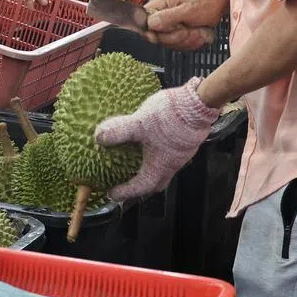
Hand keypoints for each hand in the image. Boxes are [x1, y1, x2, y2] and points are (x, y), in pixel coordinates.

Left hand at [95, 77, 219, 199]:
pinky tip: (151, 145)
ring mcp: (180, 154)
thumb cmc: (170, 117)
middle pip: (155, 184)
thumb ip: (119, 131)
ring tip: (136, 165)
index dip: (125, 192)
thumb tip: (99, 138)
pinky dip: (157, 157)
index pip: (140, 187)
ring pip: (164, 170)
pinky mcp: (184, 143)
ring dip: (150, 171)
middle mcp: (172, 165)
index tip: (112, 193)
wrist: (198, 103)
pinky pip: (169, 157)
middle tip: (126, 185)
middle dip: (140, 187)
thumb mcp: (139, 124)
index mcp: (160, 166)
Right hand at [143, 0, 228, 48]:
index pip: (144, 22)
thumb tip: (150, 23)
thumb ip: (168, 16)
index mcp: (159, 5)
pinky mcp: (176, 34)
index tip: (166, 34)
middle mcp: (160, 15)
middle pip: (157, 37)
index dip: (153, 32)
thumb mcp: (188, 9)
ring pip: (169, 44)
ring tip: (198, 31)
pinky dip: (191, 43)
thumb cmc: (205, 2)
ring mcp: (168, 26)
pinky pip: (178, 46)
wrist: (218, 4)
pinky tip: (198, 35)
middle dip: (176, 37)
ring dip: (187, 41)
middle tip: (189, 30)